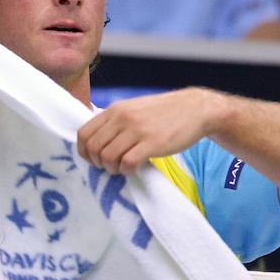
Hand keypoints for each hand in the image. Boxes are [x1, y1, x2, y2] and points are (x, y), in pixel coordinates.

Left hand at [76, 89, 224, 174]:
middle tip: (110, 166)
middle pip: (93, 148)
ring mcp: (138, 130)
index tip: (94, 159)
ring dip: (112, 169)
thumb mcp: (133, 109)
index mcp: (115, 110)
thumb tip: (94, 142)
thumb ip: (114, 122)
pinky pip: (128, 163)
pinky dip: (127, 171)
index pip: (83, 134)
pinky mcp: (153, 143)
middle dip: (98, 163)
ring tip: (123, 168)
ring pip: (108, 157)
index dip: (84, 152)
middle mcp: (123, 118)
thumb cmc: (163, 113)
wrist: (196, 109)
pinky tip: (135, 168)